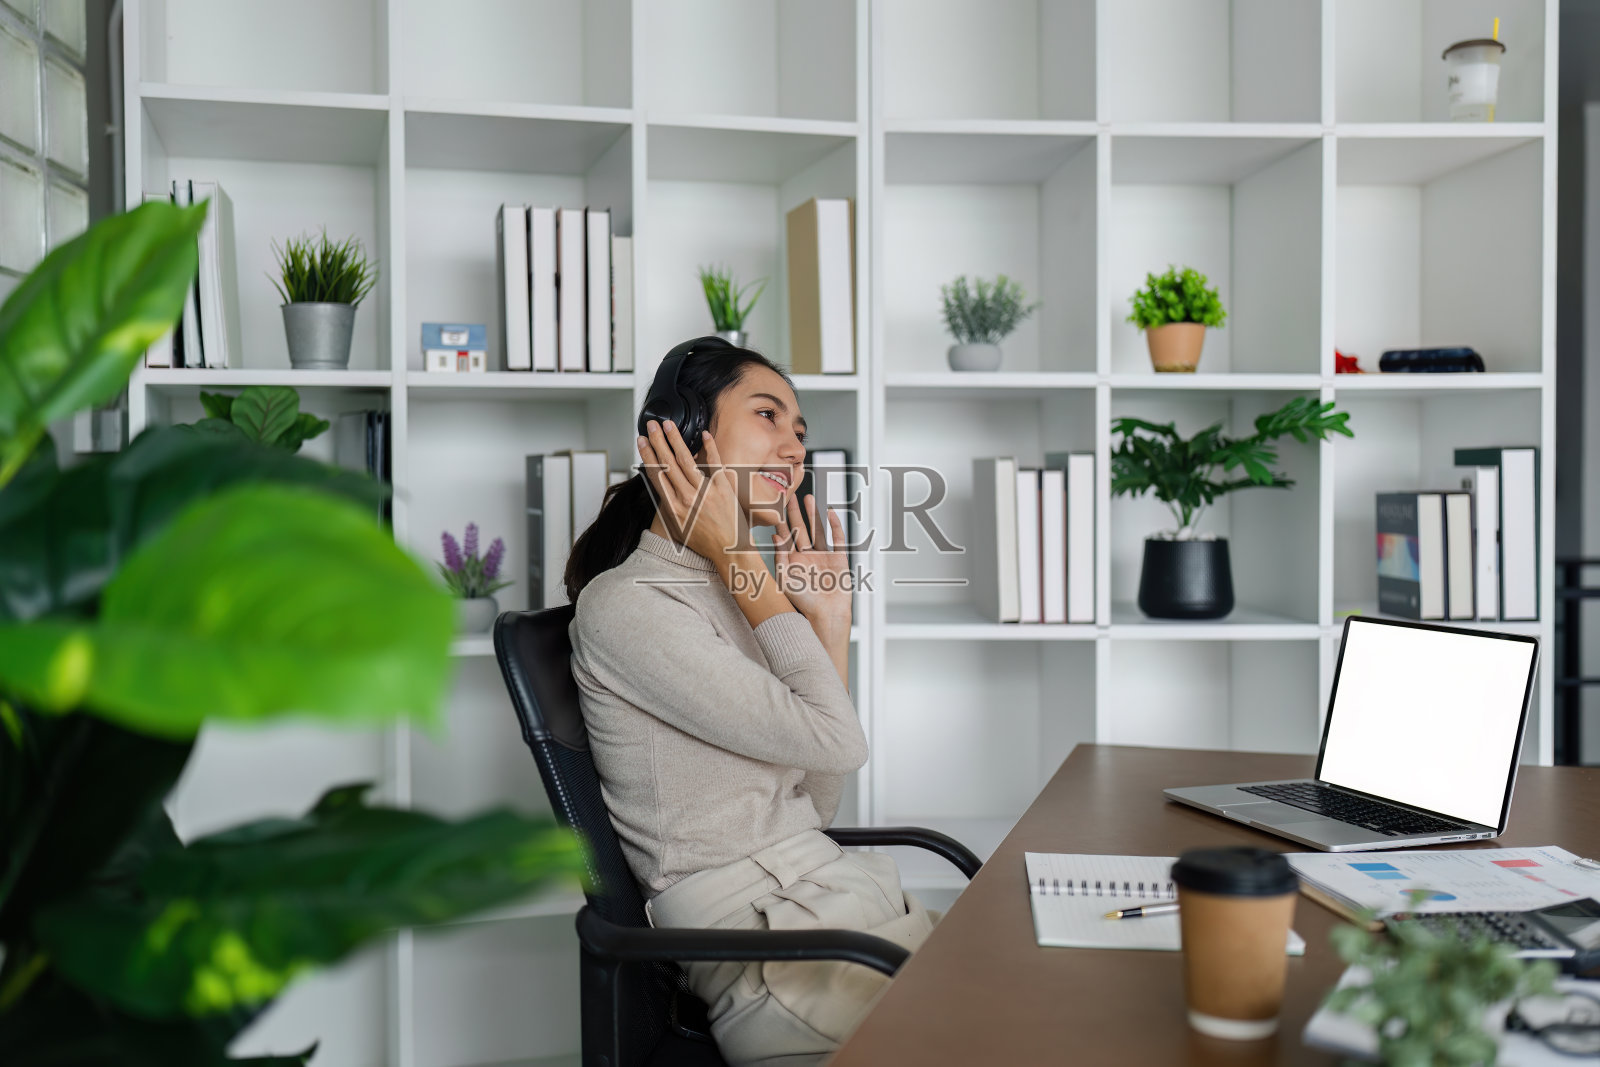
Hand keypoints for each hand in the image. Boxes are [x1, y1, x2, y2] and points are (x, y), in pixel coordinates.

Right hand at [636, 420, 747, 564]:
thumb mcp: (677, 528)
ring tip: (669, 425)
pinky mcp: (723, 488)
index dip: (647, 455)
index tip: (641, 441)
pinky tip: (703, 434)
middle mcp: (687, 498)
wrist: (728, 550)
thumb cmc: (704, 541)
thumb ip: (667, 507)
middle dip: (657, 440)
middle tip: (651, 424)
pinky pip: (714, 463)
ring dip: (675, 439)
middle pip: (667, 463)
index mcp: (674, 507)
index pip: (656, 474)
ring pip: (686, 460)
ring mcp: (705, 492)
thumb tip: (658, 488)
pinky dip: (709, 447)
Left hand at [774, 491, 851, 630]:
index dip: (781, 521)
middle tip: (791, 495)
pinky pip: (837, 539)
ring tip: (809, 498)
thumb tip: (773, 536)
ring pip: (817, 530)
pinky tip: (830, 513)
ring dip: (814, 514)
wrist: (825, 615)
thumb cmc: (804, 603)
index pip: (785, 537)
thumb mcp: (785, 580)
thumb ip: (779, 557)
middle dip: (796, 512)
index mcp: (793, 562)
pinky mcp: (838, 559)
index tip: (775, 506)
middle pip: (801, 529)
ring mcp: (823, 557)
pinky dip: (835, 525)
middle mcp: (807, 557)